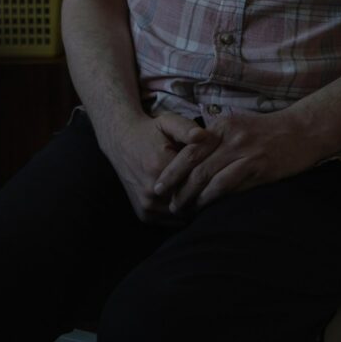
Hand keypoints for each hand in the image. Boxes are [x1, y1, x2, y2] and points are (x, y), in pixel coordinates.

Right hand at [103, 112, 218, 224]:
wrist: (121, 142)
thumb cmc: (150, 131)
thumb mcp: (168, 122)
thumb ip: (186, 128)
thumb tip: (204, 135)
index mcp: (159, 166)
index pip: (197, 180)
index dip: (211, 177)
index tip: (219, 170)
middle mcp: (151, 190)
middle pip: (191, 200)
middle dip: (204, 193)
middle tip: (216, 183)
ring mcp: (147, 205)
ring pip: (183, 213)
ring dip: (194, 204)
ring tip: (204, 190)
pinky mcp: (144, 214)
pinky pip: (172, 219)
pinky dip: (182, 211)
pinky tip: (188, 197)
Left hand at [152, 110, 314, 213]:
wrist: (302, 131)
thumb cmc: (269, 131)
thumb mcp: (239, 125)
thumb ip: (217, 139)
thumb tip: (193, 160)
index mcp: (222, 124)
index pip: (189, 147)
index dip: (171, 168)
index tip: (159, 183)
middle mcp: (229, 136)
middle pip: (193, 163)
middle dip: (175, 184)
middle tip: (165, 200)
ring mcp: (243, 151)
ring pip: (207, 176)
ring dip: (191, 196)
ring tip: (181, 208)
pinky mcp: (257, 167)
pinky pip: (227, 185)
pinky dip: (212, 198)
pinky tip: (204, 207)